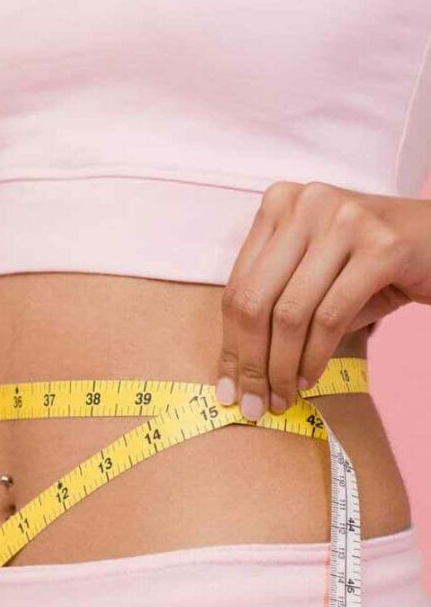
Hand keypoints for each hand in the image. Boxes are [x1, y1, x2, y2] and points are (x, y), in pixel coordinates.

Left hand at [215, 180, 430, 418]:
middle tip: (252, 404)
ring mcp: (343, 220)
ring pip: (289, 313)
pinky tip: (310, 378)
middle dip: (250, 362)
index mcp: (280, 203)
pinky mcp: (380, 246)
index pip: (237, 287)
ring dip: (282, 367)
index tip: (226, 388)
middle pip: (255, 301)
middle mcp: (306, 203)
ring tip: (282, 397)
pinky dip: (315, 357)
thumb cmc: (372, 267)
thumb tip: (237, 375)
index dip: (229, 344)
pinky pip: (330, 316)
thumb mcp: (313, 278)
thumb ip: (273, 310)